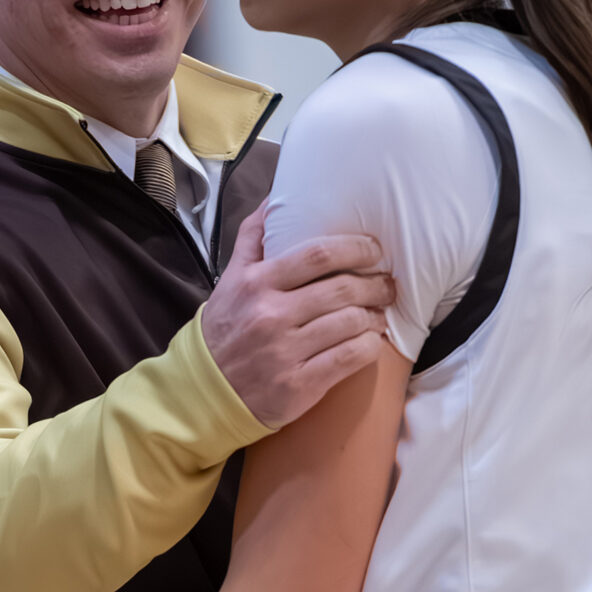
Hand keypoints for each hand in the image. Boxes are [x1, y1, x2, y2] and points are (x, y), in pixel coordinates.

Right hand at [201, 203, 394, 428]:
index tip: (374, 250)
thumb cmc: (224, 331)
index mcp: (256, 284)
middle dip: (375, 283)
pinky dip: (369, 346)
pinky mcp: (299, 384)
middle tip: (387, 284)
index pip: (317, 254)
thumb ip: (253, 238)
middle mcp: (271, 315)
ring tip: (380, 313)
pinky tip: (371, 341)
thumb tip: (275, 198)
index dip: (356, 248)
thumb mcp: (230, 280)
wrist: (204, 393)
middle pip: (342, 288)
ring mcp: (286, 352)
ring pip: (351, 323)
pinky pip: (349, 358)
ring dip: (375, 316)